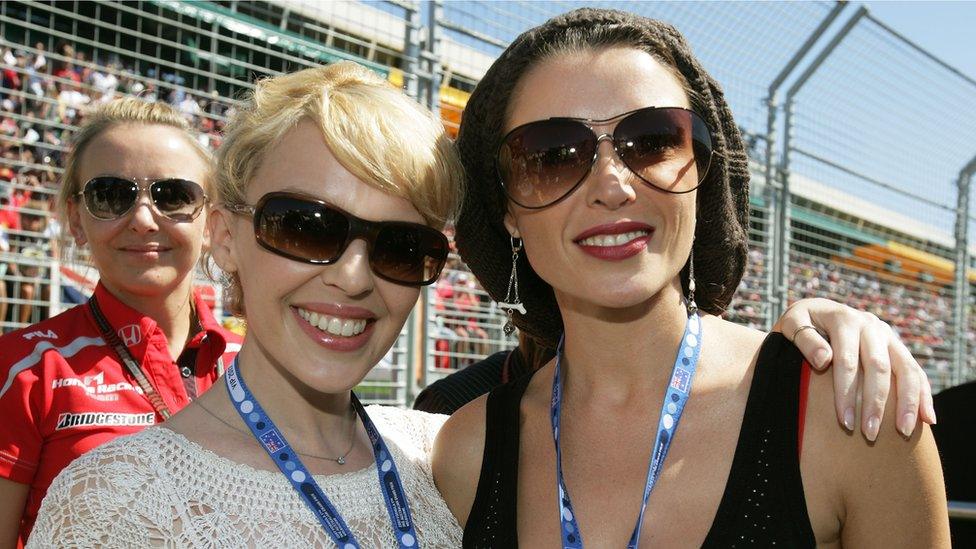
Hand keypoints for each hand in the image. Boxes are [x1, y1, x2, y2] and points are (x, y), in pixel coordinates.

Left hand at [772, 298, 934, 440]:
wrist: (814, 312)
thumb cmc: (798, 324)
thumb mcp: (792, 323)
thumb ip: (804, 338)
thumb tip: (824, 360)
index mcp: (843, 319)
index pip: (847, 361)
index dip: (846, 393)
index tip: (845, 423)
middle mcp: (870, 325)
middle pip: (879, 368)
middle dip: (876, 404)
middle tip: (870, 435)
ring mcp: (887, 335)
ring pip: (905, 369)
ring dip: (907, 402)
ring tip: (903, 432)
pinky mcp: (897, 347)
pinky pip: (915, 371)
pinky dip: (923, 394)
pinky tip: (928, 419)